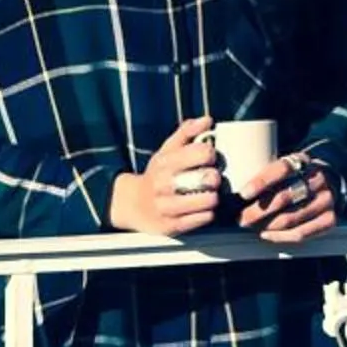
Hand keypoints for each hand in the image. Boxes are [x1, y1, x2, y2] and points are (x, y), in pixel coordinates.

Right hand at [109, 117, 221, 235]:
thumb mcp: (166, 150)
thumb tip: (208, 120)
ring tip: (209, 195)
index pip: (203, 152)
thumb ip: (186, 133)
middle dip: (215, 177)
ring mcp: (167, 207)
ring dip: (214, 197)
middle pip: (208, 177)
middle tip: (212, 179)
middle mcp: (164, 184)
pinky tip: (203, 209)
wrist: (132, 204)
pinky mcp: (172, 226)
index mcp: (166, 162)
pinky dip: (208, 213)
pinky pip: (203, 219)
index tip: (208, 159)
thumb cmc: (156, 174)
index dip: (211, 154)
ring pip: (208, 200)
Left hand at [237, 153, 338, 243]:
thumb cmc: (296, 175)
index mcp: (304, 161)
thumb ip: (268, 174)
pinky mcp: (330, 220)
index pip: (282, 169)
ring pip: (290, 218)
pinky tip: (266, 234)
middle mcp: (318, 180)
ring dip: (265, 225)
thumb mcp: (286, 165)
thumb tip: (235, 192)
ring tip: (249, 225)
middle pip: (284, 198)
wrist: (329, 181)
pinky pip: (301, 233)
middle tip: (239, 217)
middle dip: (257, 211)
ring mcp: (326, 201)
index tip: (243, 193)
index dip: (261, 182)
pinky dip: (279, 236)